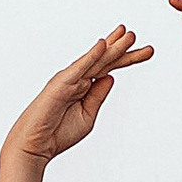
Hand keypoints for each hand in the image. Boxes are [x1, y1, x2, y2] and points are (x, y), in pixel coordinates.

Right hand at [4, 25, 152, 164]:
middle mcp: (77, 79)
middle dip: (122, 48)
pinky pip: (80, 67)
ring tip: (129, 35)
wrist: (35, 146)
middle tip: (136, 35)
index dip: (126, 58)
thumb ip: (98, 95)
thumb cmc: (58, 132)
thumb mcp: (88, 115)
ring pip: (96, 60)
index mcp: (84, 87)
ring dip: (112, 47)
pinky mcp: (61, 83)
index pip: (109, 68)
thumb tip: (111, 77)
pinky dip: (92, 55)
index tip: (146, 50)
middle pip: (105, 60)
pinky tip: (103, 44)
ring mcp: (69, 79)